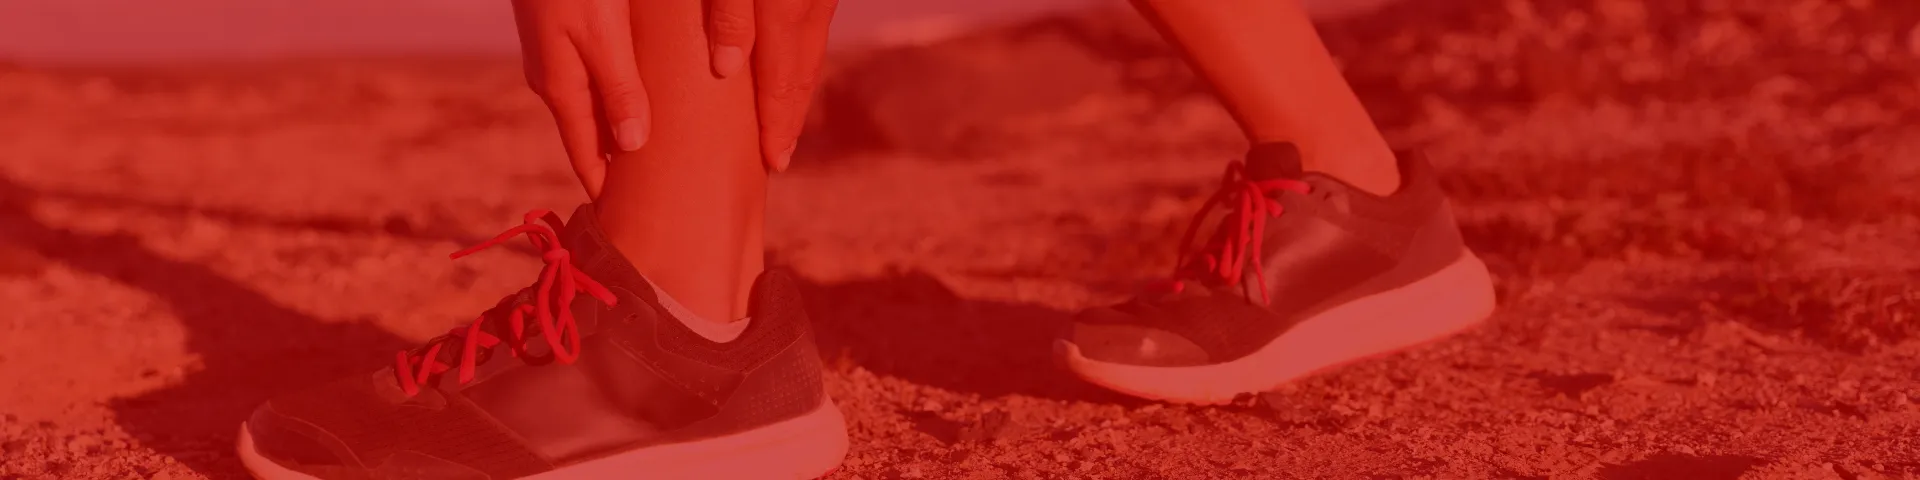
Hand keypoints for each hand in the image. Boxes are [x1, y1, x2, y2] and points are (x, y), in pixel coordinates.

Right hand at [511, 0, 647, 198]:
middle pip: (588, 134)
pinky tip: (631, 99)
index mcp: (561, 88)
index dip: (601, 187)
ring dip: (615, 130)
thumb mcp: (602, 36)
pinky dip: (614, 99)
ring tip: (643, 155)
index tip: (618, 222)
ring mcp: (554, 58)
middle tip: (643, 195)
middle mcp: (553, 78)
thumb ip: (619, 88)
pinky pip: (592, 81)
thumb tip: (632, 145)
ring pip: (591, 106)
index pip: (582, 153)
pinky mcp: (562, 36)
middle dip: (612, 165)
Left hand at [705, 0, 838, 172]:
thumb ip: (731, 16)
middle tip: (781, 155)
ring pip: (813, 53)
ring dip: (800, 92)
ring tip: (788, 123)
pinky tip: (792, 66)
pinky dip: (803, 61)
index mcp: (786, 8)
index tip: (774, 163)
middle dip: (793, 119)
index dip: (777, 127)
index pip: (781, 82)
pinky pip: (814, 32)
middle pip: (804, 75)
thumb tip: (725, 68)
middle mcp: (813, 4)